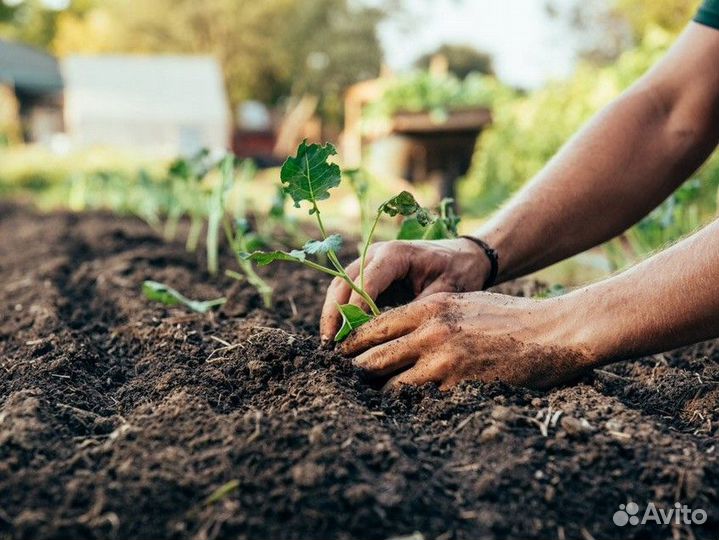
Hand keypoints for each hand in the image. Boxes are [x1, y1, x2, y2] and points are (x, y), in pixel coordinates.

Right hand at [320, 238, 489, 342]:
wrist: (464, 256)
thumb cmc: (458, 272)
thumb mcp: (444, 293)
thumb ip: (416, 311)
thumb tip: (392, 337)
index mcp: (395, 254)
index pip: (365, 282)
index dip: (354, 309)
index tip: (349, 338)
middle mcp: (376, 254)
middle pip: (343, 283)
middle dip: (334, 313)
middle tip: (329, 344)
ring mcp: (369, 261)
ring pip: (339, 286)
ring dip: (332, 313)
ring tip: (329, 343)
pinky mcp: (369, 273)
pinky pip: (348, 291)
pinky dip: (341, 311)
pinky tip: (341, 334)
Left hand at [339, 291, 596, 390]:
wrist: (552, 332)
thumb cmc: (508, 316)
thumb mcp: (462, 303)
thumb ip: (427, 316)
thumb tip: (397, 332)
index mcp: (429, 307)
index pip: (374, 327)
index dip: (353, 344)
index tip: (342, 356)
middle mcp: (429, 332)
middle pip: (373, 358)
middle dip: (356, 373)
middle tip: (345, 384)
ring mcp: (443, 361)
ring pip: (391, 384)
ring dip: (379, 395)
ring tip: (369, 402)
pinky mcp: (458, 387)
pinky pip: (421, 402)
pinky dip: (409, 408)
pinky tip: (403, 414)